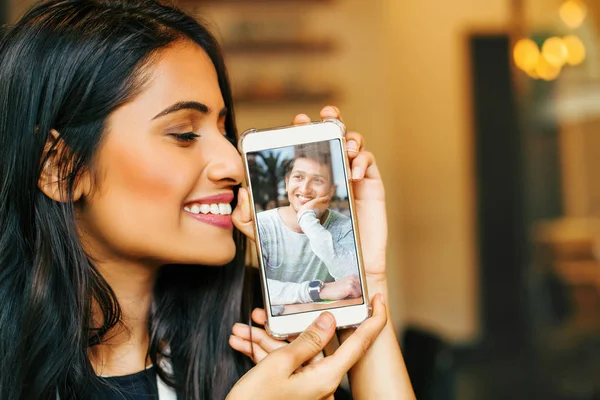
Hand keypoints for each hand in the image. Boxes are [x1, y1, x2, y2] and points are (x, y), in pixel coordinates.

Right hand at [227, 295, 387, 399]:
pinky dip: (266, 354)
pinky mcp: (295, 390)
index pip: (360, 343)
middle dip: (287, 325)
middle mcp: (322, 383)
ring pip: (294, 352)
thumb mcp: (279, 366)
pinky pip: (285, 365)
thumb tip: (329, 321)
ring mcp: (308, 388)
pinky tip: (244, 343)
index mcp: (327, 377)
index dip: (373, 319)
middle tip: (264, 314)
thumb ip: (307, 341)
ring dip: (267, 340)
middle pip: (316, 343)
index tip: (379, 300)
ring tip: (243, 331)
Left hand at [232, 106, 388, 288]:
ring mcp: (353, 177)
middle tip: (327, 115)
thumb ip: (248, 218)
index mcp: (311, 175)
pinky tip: (353, 171)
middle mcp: (333, 171)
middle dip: (332, 120)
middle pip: (334, 135)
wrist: (339, 265)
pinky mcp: (371, 186)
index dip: (305, 129)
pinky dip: (362, 160)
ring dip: (351, 137)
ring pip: (355, 143)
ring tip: (344, 146)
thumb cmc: (307, 246)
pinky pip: (369, 163)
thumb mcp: (267, 234)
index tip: (298, 121)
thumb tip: (243, 192)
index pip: (308, 145)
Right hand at [319, 275, 360, 300]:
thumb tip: (363, 293)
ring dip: (354, 296)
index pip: (364, 286)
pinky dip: (352, 297)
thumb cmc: (336, 290)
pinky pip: (356, 295)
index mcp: (354, 277)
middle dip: (357, 294)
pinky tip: (345, 295)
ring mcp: (352, 281)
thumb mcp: (347, 286)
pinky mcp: (350, 287)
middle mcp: (354, 277)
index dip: (360, 292)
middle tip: (348, 294)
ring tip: (346, 294)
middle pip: (363, 289)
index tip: (353, 293)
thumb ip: (355, 287)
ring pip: (360, 293)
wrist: (326, 291)